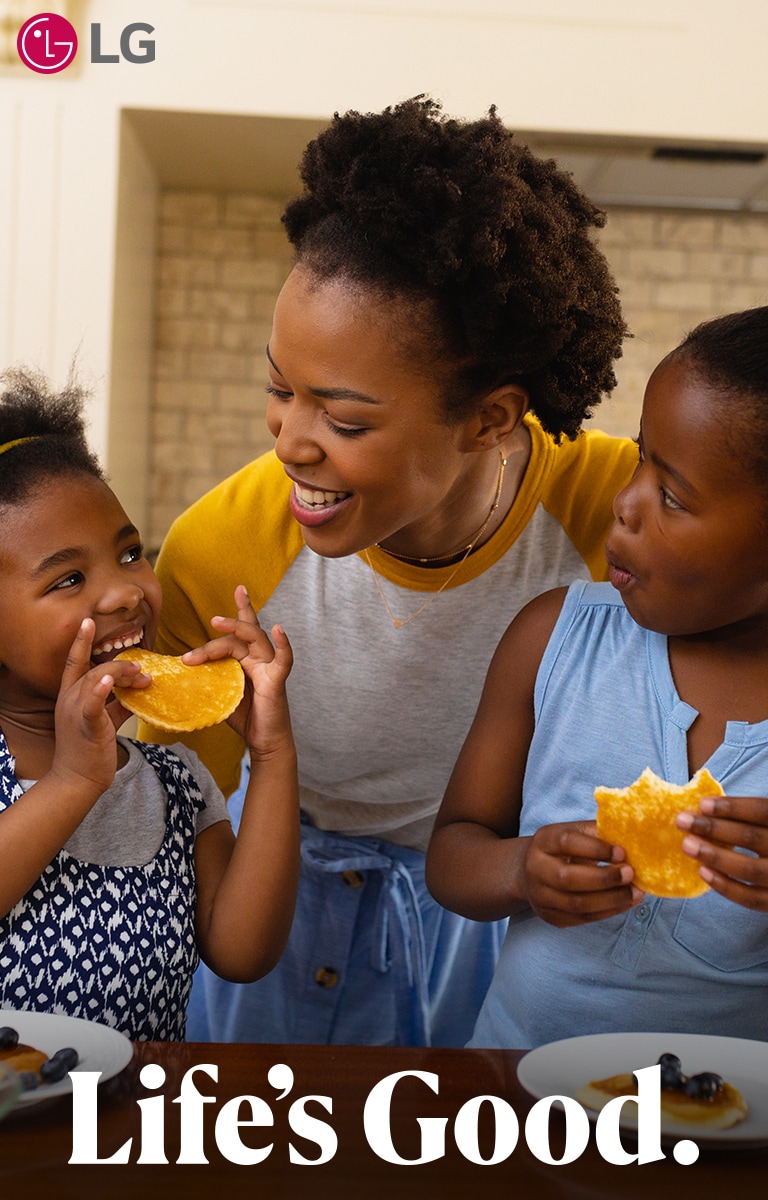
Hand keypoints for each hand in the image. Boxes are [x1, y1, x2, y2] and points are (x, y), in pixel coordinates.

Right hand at [52, 618, 150, 795]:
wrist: (77, 781)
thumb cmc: (89, 751)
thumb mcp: (102, 721)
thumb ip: (116, 704)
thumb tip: (135, 691)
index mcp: (70, 697)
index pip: (73, 663)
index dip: (80, 643)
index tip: (88, 622)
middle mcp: (68, 700)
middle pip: (93, 670)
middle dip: (120, 666)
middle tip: (142, 670)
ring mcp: (75, 712)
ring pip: (96, 680)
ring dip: (121, 674)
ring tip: (142, 676)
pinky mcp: (86, 725)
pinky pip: (92, 704)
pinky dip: (100, 689)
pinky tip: (109, 679)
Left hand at [182, 585, 292, 756]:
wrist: (264, 740)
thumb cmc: (244, 717)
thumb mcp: (219, 694)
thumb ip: (208, 680)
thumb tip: (179, 676)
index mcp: (246, 659)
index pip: (241, 631)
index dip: (241, 610)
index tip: (239, 588)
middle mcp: (259, 658)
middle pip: (239, 636)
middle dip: (215, 640)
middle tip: (191, 655)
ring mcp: (269, 666)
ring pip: (254, 638)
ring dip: (236, 628)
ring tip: (216, 622)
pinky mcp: (277, 679)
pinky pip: (283, 659)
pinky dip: (283, 643)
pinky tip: (279, 628)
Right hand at [523, 819, 641, 926]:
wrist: (532, 872)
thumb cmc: (563, 848)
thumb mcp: (575, 832)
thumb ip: (598, 833)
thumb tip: (632, 837)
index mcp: (543, 841)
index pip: (567, 843)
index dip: (596, 848)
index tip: (622, 852)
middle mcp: (536, 869)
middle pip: (567, 879)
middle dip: (603, 879)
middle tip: (631, 874)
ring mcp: (541, 896)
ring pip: (577, 904)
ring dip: (611, 900)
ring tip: (635, 892)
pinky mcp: (551, 916)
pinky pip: (583, 918)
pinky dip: (608, 911)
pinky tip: (626, 902)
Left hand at [677, 795, 767, 910]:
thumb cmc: (767, 839)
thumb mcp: (764, 824)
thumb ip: (745, 816)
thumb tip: (702, 806)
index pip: (762, 812)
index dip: (734, 807)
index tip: (702, 804)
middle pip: (753, 838)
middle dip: (715, 829)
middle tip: (682, 821)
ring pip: (751, 869)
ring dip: (716, 856)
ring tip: (687, 845)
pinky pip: (751, 898)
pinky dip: (726, 886)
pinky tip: (702, 872)